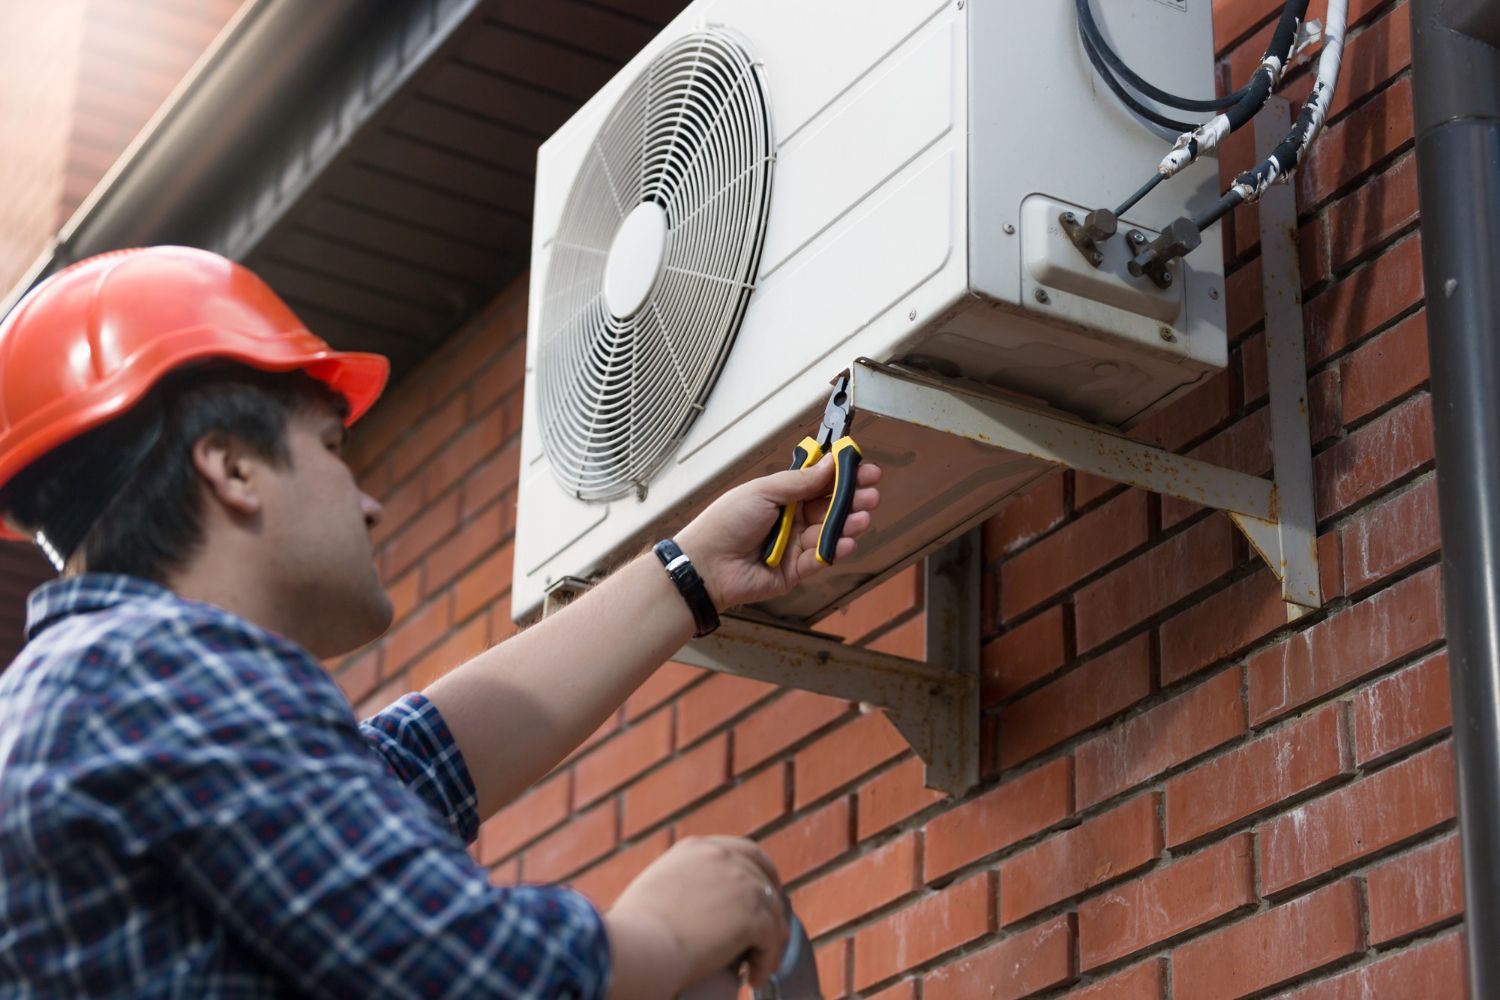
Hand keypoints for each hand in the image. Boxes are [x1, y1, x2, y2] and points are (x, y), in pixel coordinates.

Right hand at [603, 837, 787, 997]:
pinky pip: (771, 939)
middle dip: (772, 903)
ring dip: (771, 939)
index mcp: (697, 848)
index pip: (742, 851)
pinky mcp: (753, 915)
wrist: (639, 946)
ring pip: (772, 910)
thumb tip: (696, 905)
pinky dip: (765, 960)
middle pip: (764, 877)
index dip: (758, 873)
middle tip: (772, 931)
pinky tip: (753, 978)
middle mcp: (722, 857)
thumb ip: (684, 883)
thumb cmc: (635, 929)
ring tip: (760, 964)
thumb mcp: (657, 886)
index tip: (762, 893)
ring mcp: (742, 883)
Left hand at [675, 455, 881, 610]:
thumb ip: (799, 481)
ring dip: (849, 524)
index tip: (865, 469)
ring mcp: (794, 545)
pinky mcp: (795, 571)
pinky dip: (835, 550)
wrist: (706, 565)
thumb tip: (830, 464)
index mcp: (781, 496)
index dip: (842, 476)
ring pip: (830, 532)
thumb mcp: (763, 491)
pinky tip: (848, 541)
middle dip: (853, 500)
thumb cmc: (725, 523)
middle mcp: (791, 519)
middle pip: (829, 507)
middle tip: (872, 494)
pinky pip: (821, 558)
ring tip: (863, 517)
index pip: (819, 483)